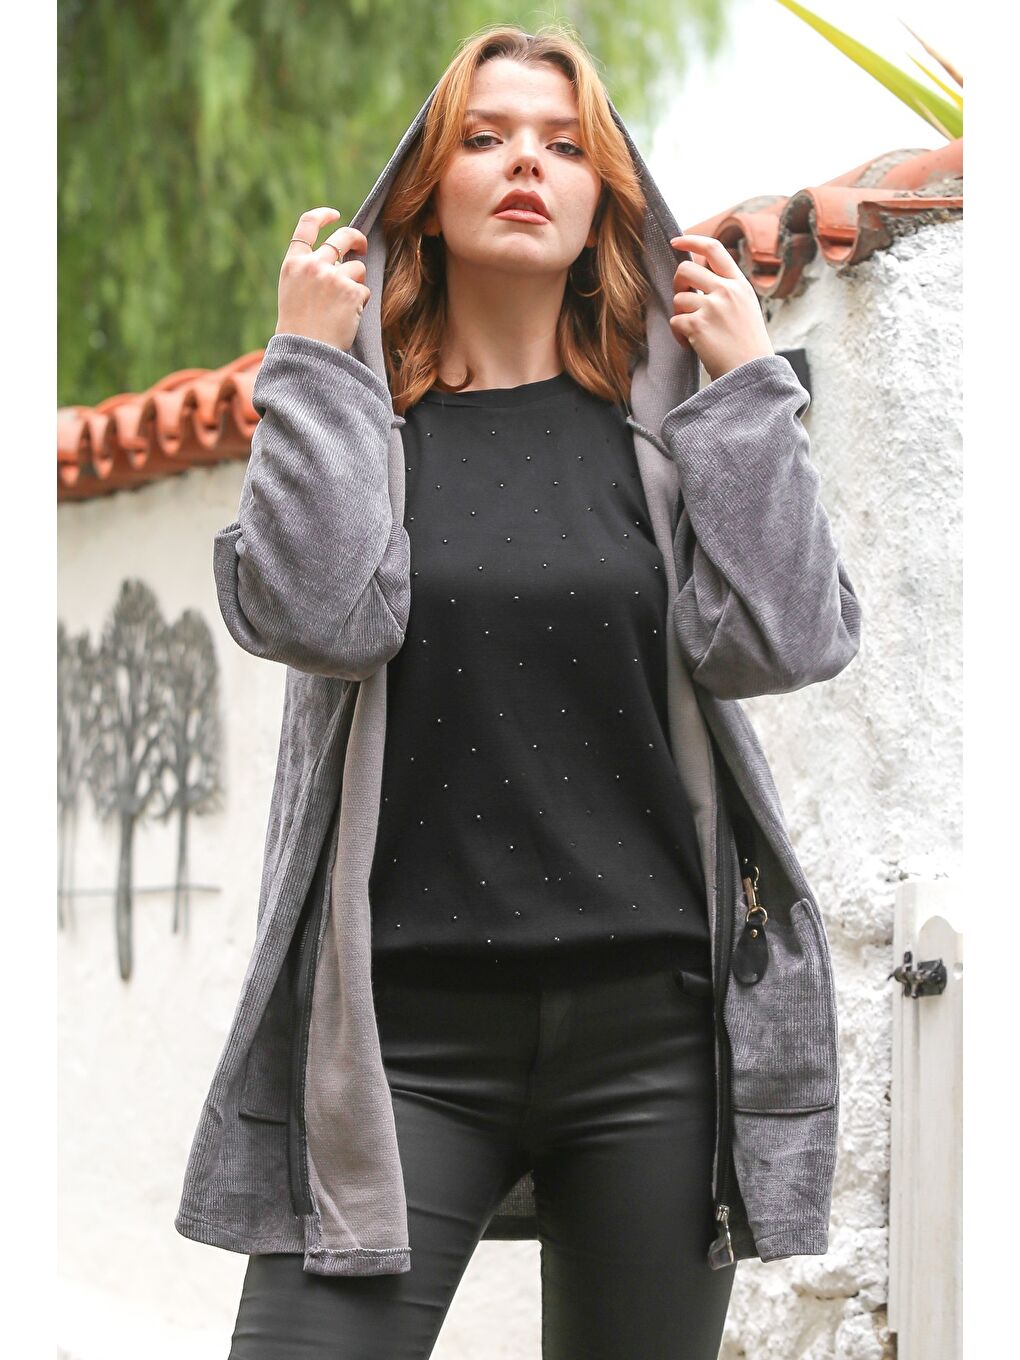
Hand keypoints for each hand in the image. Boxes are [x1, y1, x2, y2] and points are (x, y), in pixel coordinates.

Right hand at [276, 207, 370, 352]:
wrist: (306, 353)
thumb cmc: (299, 329)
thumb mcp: (293, 292)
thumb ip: (309, 271)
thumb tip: (338, 258)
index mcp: (294, 264)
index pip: (307, 225)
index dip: (323, 216)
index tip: (335, 215)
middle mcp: (313, 264)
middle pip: (342, 237)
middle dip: (356, 238)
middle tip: (362, 247)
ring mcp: (333, 276)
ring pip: (358, 268)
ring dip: (356, 284)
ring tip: (343, 307)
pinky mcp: (352, 291)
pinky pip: (364, 291)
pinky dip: (360, 304)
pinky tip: (347, 317)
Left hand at [668, 234, 774, 380]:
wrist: (752, 374)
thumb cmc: (747, 346)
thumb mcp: (745, 309)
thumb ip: (727, 290)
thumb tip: (698, 275)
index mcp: (740, 285)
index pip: (714, 249)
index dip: (691, 241)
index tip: (676, 241)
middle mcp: (727, 291)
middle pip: (686, 270)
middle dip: (677, 285)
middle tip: (683, 302)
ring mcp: (712, 307)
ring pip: (678, 298)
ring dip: (680, 315)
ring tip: (693, 332)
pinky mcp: (698, 325)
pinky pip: (675, 321)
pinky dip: (678, 335)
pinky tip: (691, 345)